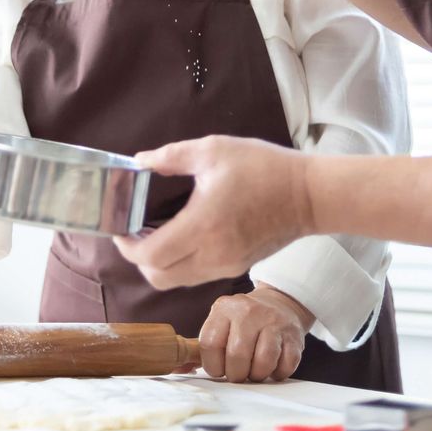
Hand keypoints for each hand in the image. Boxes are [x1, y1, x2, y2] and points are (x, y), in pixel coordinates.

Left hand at [114, 136, 313, 289]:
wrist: (309, 195)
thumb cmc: (264, 168)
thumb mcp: (215, 150)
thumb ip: (172, 156)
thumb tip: (140, 162)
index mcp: (203, 225)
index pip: (150, 255)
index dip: (127, 246)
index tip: (122, 229)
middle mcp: (212, 254)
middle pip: (158, 276)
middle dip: (139, 259)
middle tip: (136, 233)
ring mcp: (225, 265)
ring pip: (176, 280)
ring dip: (160, 263)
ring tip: (158, 234)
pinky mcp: (236, 267)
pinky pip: (196, 276)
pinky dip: (181, 264)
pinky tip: (184, 237)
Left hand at [198, 284, 313, 382]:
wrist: (280, 304)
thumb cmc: (244, 323)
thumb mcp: (223, 321)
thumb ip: (209, 342)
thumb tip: (188, 367)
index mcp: (225, 308)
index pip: (210, 344)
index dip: (213, 365)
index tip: (219, 369)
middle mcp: (249, 311)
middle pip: (237, 356)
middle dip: (236, 374)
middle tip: (239, 372)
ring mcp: (274, 322)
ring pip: (263, 362)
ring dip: (257, 375)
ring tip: (255, 369)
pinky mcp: (293, 335)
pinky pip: (284, 366)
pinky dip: (277, 373)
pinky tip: (273, 364)